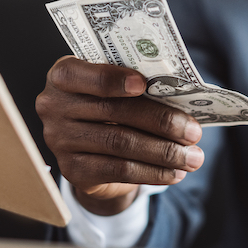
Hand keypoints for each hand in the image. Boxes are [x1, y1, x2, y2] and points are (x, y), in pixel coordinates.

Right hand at [36, 56, 204, 215]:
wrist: (92, 150)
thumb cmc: (112, 107)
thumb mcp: (118, 89)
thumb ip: (137, 86)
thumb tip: (182, 99)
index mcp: (63, 75)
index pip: (80, 73)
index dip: (111, 78)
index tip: (143, 84)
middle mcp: (54, 106)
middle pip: (113, 111)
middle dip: (160, 121)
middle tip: (193, 131)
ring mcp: (60, 140)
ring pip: (120, 143)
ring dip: (163, 152)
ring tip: (192, 157)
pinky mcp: (73, 170)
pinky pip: (118, 170)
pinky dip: (152, 172)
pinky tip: (175, 173)